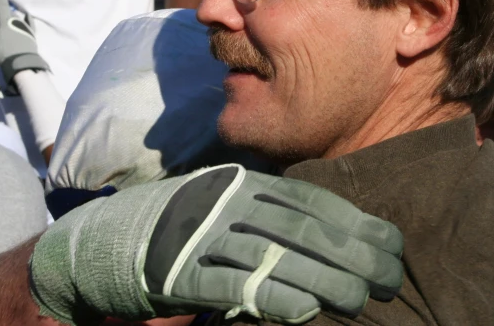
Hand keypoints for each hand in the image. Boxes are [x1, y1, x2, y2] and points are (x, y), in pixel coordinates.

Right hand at [0, 0, 47, 89]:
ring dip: (11, 17)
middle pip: (9, 13)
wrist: (22, 64)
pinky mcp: (32, 35)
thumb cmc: (3, 54)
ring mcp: (27, 27)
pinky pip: (29, 22)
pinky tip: (26, 15)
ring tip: (6, 20)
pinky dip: (27, 18)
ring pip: (18, 18)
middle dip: (2, 11)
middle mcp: (17, 21)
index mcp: (6, 22)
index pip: (3, 4)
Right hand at [30, 164, 403, 324]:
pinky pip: (232, 283)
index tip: (390, 244)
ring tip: (359, 299)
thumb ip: (268, 214)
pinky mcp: (178, 270)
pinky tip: (303, 310)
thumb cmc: (178, 225)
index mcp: (243, 183)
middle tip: (390, 278)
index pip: (310, 200)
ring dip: (322, 278)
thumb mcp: (225, 206)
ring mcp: (202, 232)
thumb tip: (328, 238)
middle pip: (302, 226)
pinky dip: (271, 295)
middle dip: (352, 252)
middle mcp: (228, 200)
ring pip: (274, 253)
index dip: (355, 222)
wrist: (102, 237)